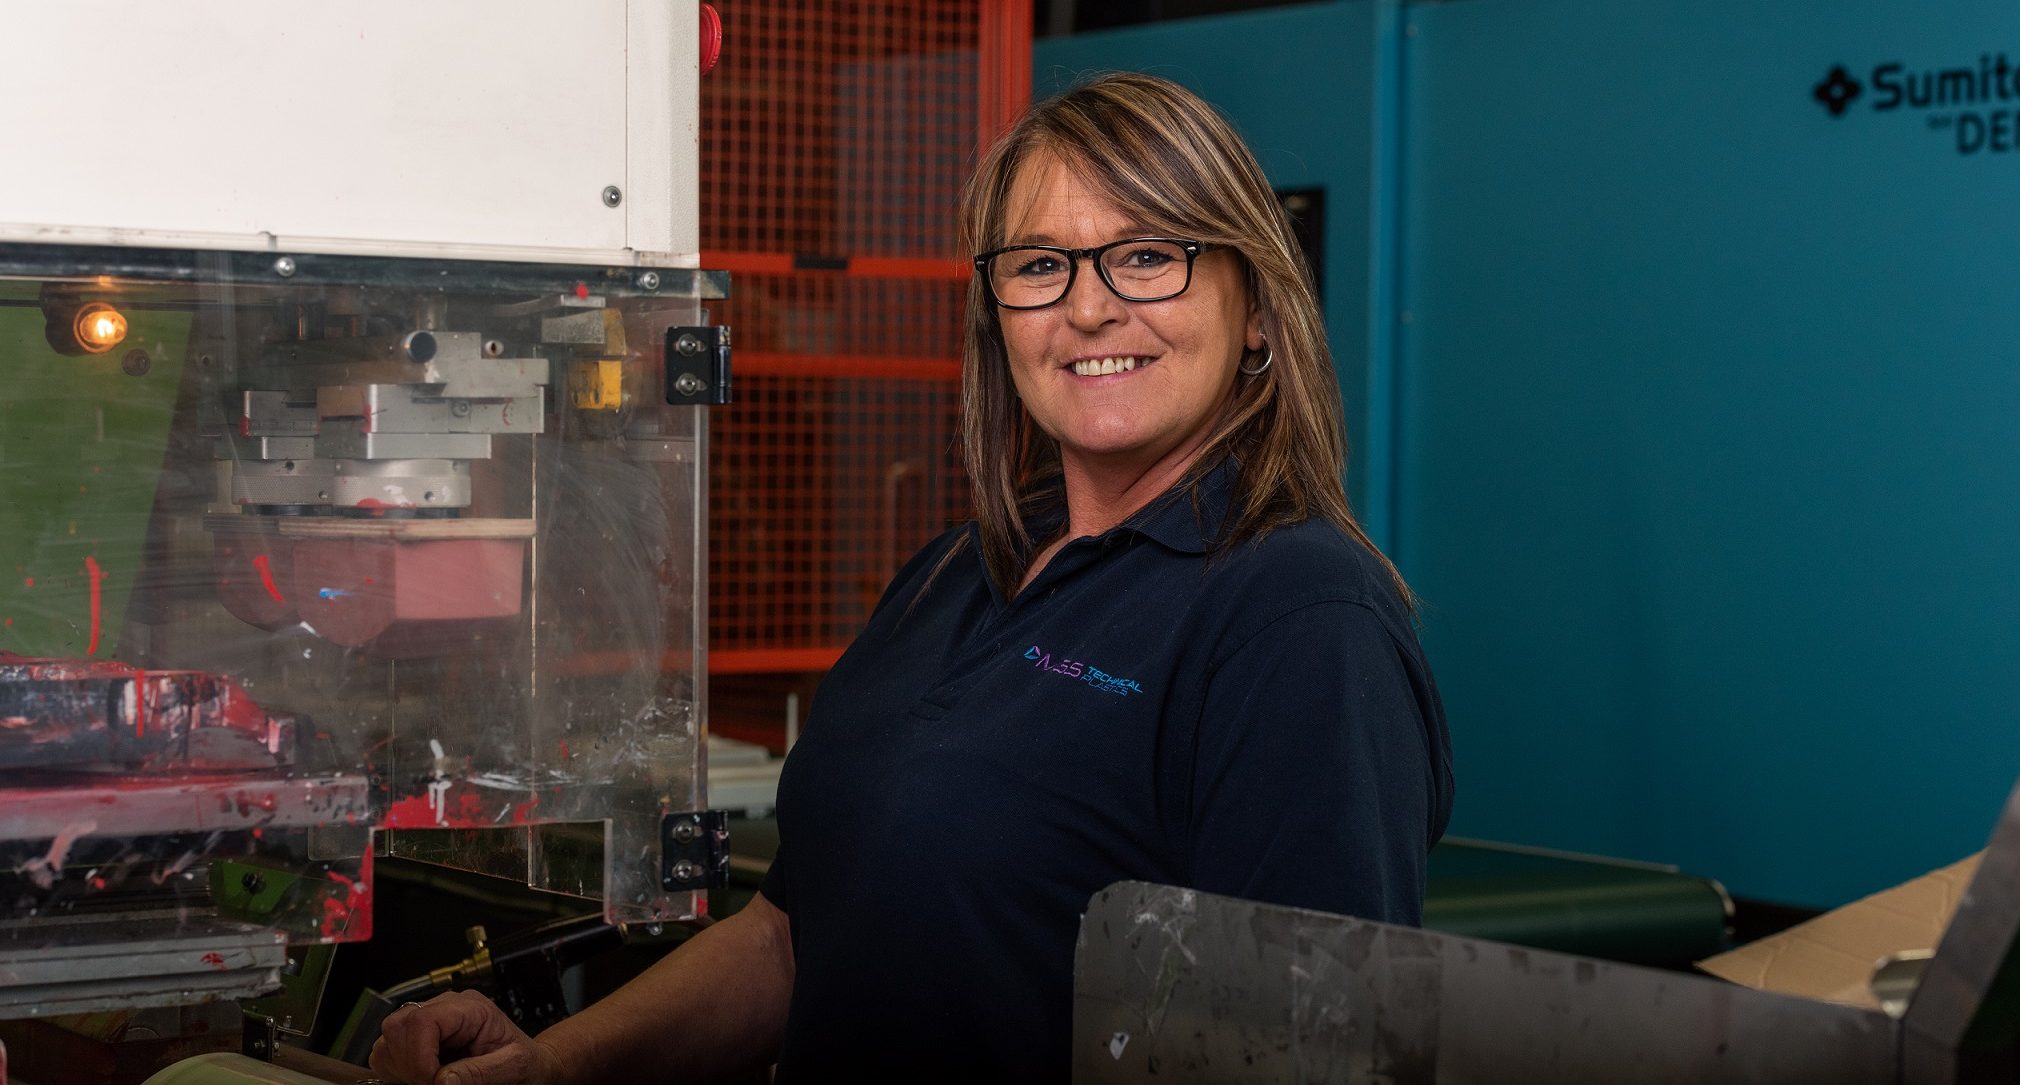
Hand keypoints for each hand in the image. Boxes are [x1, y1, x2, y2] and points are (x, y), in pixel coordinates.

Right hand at [368, 990, 563, 1084]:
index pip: (422, 1020)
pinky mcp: (418, 1040)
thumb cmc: (525, 1062)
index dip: (418, 1055)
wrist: (530, 1064)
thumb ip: (481, 1072)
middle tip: (431, 1084)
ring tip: (428, 1081)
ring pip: (387, 1040)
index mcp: (470, 1008)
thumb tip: (443, 1080)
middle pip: (397, 1026)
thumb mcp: (514, 1067)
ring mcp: (428, 1023)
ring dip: (400, 1069)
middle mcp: (445, 1008)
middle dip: (408, 1063)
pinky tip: (421, 1079)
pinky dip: (396, 1072)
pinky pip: (388, 1053)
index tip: (432, 1081)